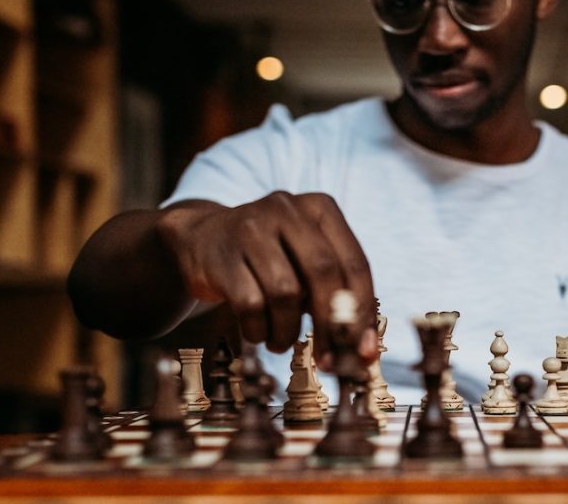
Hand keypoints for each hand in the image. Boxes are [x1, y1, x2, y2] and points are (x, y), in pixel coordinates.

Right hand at [156, 193, 376, 362]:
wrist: (202, 239)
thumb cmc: (269, 258)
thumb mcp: (305, 261)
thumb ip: (334, 293)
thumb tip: (361, 347)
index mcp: (319, 208)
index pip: (354, 263)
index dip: (363, 312)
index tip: (365, 350)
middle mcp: (287, 209)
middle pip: (323, 273)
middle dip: (331, 325)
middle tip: (329, 360)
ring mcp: (251, 227)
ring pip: (286, 292)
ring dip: (287, 330)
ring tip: (281, 341)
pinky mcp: (221, 254)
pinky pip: (250, 304)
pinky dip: (258, 330)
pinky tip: (258, 332)